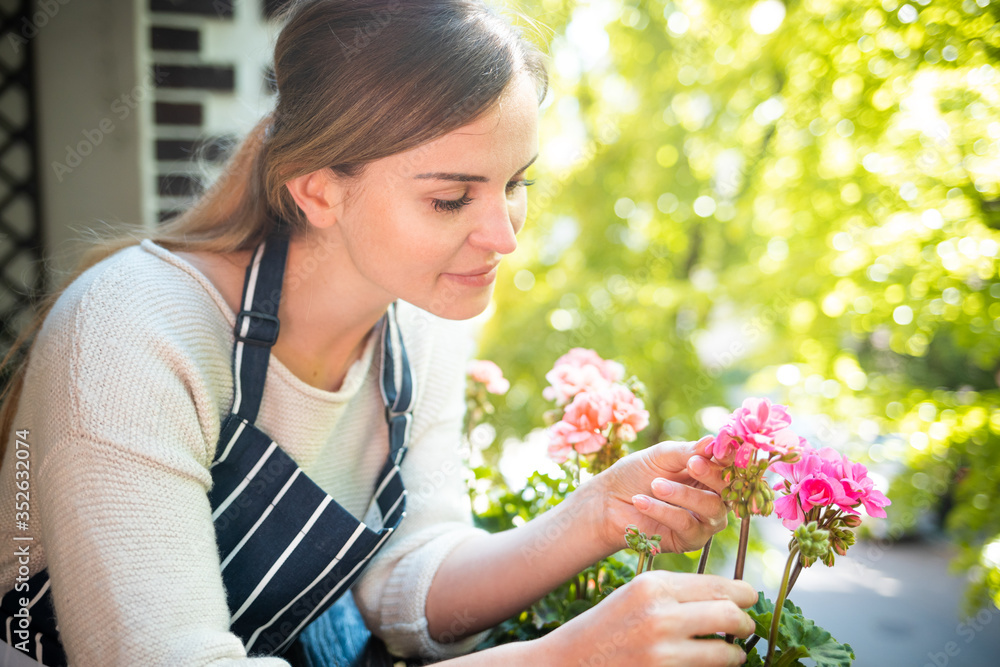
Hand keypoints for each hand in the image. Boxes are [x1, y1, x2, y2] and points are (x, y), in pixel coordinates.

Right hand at [538, 571, 756, 665]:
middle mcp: (661, 614)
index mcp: (655, 585)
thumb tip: (729, 596)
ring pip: (726, 652)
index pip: (720, 586)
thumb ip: (678, 593)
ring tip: (733, 653)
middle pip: (731, 614)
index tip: (750, 600)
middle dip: (746, 624)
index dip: (744, 594)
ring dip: (735, 654)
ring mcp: (662, 650)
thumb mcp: (638, 595)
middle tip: (747, 628)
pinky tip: (711, 666)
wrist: (569, 661)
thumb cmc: (609, 626)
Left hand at [585, 436, 729, 554]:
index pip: (729, 464)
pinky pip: (687, 526)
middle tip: (691, 464)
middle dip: (711, 474)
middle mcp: (714, 496)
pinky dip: (664, 511)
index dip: (728, 456)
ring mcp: (705, 520)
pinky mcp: (691, 540)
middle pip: (728, 487)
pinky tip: (642, 501)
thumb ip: (688, 451)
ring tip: (655, 484)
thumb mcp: (661, 456)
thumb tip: (714, 441)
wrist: (609, 501)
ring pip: (711, 507)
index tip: (717, 448)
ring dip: (683, 494)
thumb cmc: (636, 474)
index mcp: (710, 472)